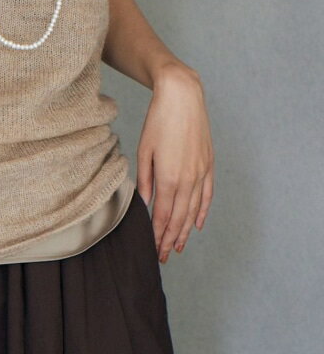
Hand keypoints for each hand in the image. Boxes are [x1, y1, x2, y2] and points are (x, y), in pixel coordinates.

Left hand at [136, 65, 214, 263]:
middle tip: (164, 256)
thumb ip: (145, 179)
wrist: (182, 97)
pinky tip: (196, 224)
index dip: (159, 235)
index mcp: (170, 177)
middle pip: (180, 218)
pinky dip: (202, 211)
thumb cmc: (158, 120)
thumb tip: (145, 203)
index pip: (164, 215)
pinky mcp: (209, 164)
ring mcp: (201, 172)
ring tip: (178, 246)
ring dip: (186, 230)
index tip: (154, 250)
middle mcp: (188, 179)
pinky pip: (207, 194)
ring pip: (194, 210)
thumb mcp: (144, 149)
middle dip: (171, 239)